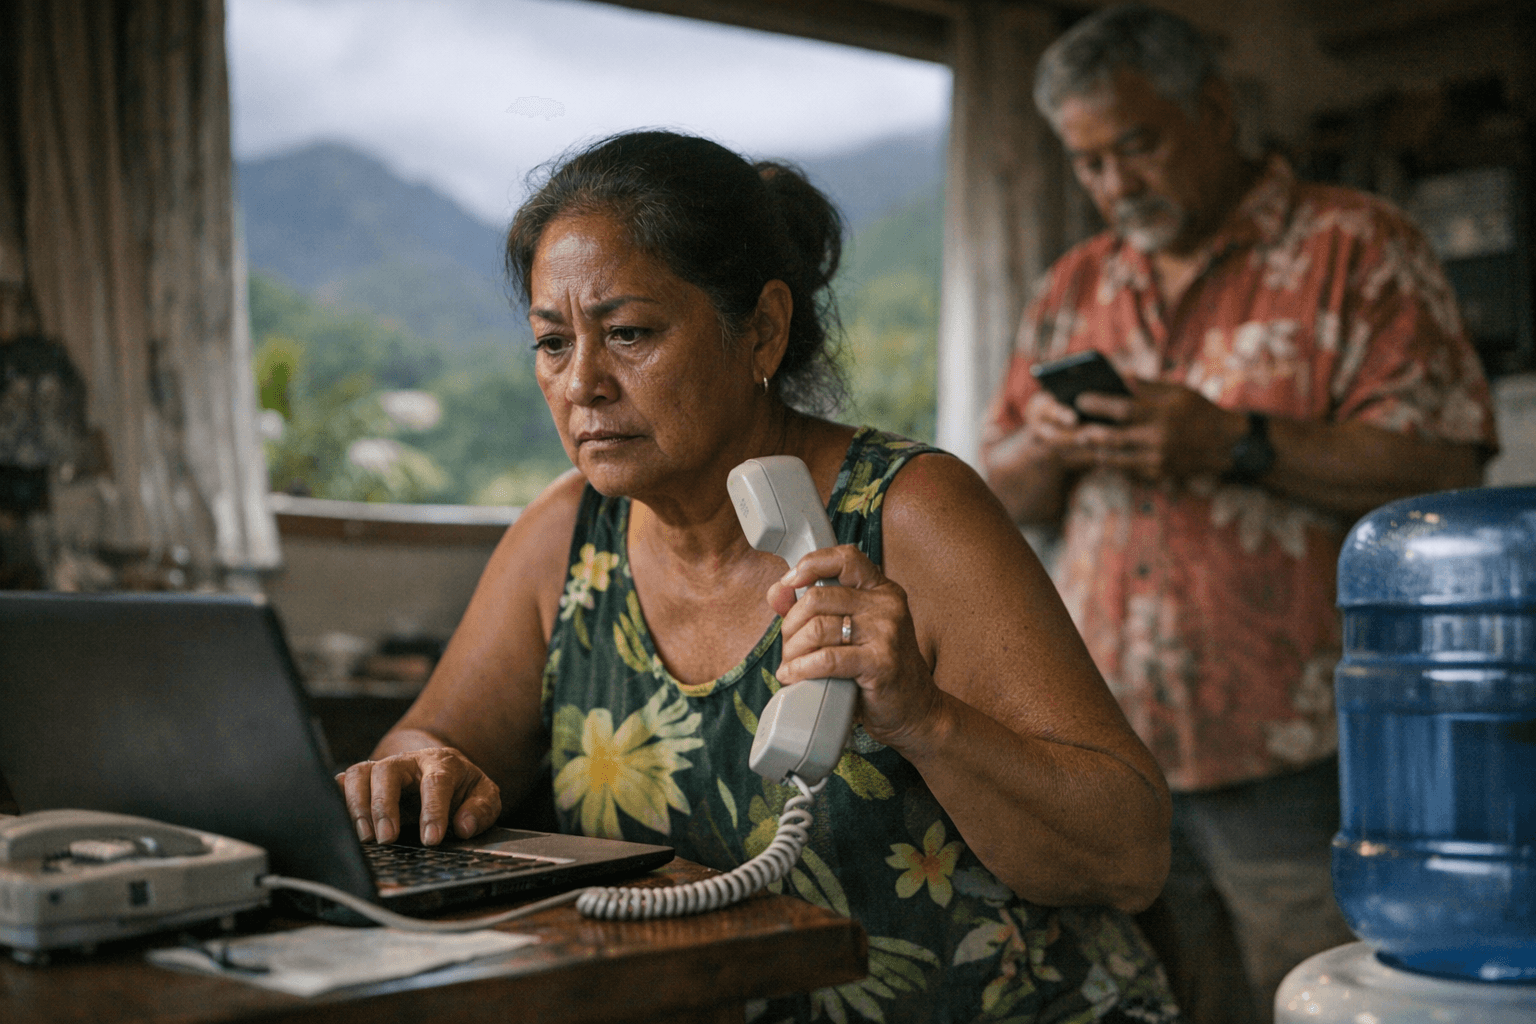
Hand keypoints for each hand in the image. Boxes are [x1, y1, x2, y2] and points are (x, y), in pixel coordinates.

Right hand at [336, 747, 500, 845]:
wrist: (438, 770)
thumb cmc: (461, 788)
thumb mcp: (484, 796)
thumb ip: (481, 810)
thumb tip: (465, 826)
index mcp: (441, 764)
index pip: (436, 782)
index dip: (433, 811)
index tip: (431, 839)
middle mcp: (407, 763)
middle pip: (387, 771)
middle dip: (384, 805)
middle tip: (387, 839)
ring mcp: (381, 770)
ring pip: (358, 774)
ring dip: (357, 805)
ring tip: (365, 837)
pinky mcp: (362, 781)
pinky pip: (340, 784)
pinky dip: (335, 800)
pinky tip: (337, 822)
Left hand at [766, 545, 944, 749]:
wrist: (916, 709)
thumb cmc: (878, 670)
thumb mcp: (851, 632)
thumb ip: (815, 609)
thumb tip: (776, 592)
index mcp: (882, 591)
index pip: (845, 558)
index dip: (811, 564)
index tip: (789, 582)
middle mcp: (887, 605)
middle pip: (819, 597)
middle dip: (791, 623)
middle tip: (789, 646)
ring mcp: (887, 633)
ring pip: (818, 628)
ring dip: (793, 650)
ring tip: (790, 665)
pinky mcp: (881, 663)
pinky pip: (826, 659)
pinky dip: (801, 668)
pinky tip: (792, 676)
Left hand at [1068, 380, 1246, 481]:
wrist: (1227, 443)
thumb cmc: (1199, 410)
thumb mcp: (1178, 391)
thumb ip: (1147, 386)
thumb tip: (1117, 377)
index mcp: (1163, 413)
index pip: (1122, 409)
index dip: (1097, 404)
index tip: (1080, 399)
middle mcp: (1159, 438)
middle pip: (1114, 438)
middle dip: (1091, 433)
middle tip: (1077, 429)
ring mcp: (1159, 459)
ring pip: (1117, 459)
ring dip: (1098, 451)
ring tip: (1087, 442)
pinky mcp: (1160, 474)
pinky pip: (1128, 471)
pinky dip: (1114, 463)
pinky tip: (1104, 455)